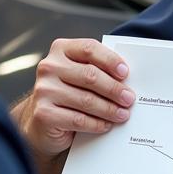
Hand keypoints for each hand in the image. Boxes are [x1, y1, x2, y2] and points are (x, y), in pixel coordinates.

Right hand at [13, 38, 134, 160]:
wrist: (43, 122)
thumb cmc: (69, 93)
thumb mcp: (81, 75)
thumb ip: (98, 70)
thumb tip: (127, 81)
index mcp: (60, 49)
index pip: (89, 48)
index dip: (110, 60)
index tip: (125, 73)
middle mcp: (49, 67)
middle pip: (89, 75)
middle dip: (113, 88)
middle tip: (129, 98)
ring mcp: (43, 90)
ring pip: (86, 100)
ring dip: (109, 109)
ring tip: (123, 114)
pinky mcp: (43, 113)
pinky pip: (78, 119)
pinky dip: (96, 124)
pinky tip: (106, 125)